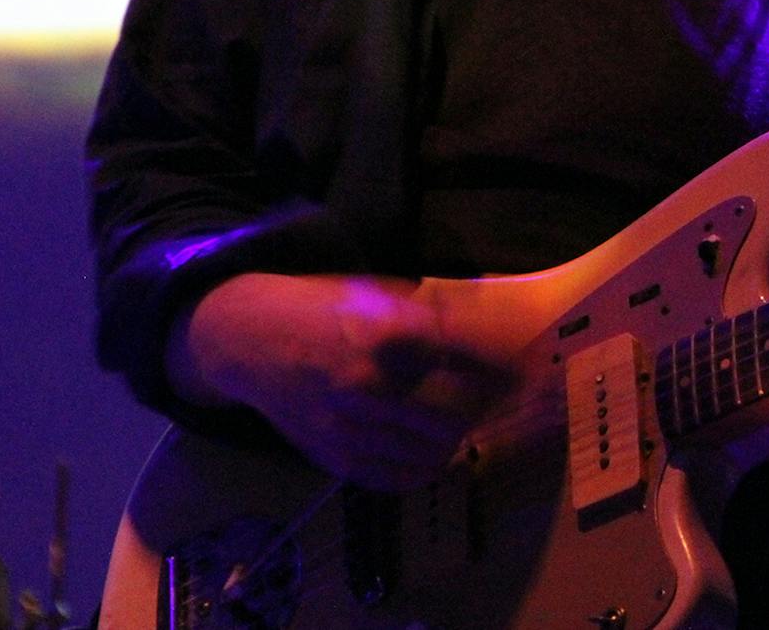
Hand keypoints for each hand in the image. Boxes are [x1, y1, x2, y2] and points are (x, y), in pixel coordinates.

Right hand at [168, 274, 514, 490]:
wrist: (246, 339)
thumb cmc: (318, 307)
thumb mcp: (374, 290)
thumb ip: (425, 314)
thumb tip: (480, 328)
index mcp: (384, 334)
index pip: (464, 360)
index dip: (500, 368)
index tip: (521, 369)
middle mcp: (368, 384)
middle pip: (453, 414)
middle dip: (482, 411)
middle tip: (496, 403)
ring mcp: (348, 425)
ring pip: (427, 451)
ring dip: (455, 441)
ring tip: (464, 425)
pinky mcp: (331, 454)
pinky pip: (390, 478)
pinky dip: (421, 470)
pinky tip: (433, 455)